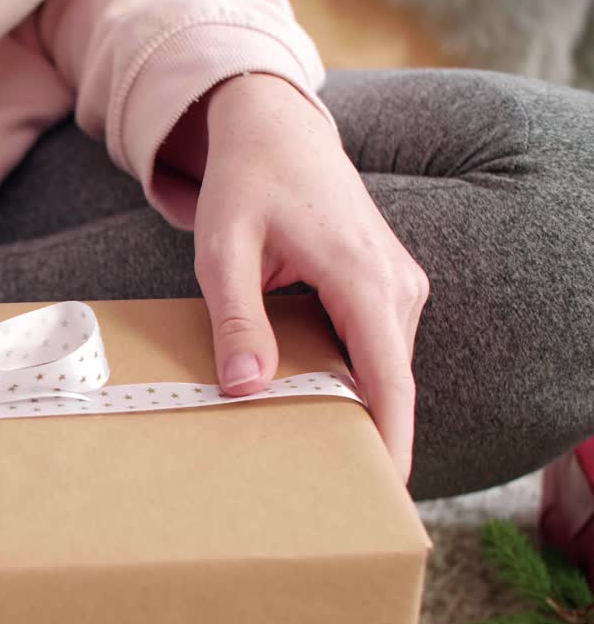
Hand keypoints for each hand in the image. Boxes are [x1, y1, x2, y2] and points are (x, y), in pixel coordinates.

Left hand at [186, 74, 428, 479]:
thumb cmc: (248, 183)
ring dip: (356, 408)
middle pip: (391, 383)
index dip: (390, 441)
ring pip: (384, 368)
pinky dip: (351, 378)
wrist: (276, 130)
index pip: (390, 380)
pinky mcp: (385, 287)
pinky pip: (376, 348)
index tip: (384, 492)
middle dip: (366, 436)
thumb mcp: (224, 250)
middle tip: (327, 492)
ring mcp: (398, 285)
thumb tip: (246, 388)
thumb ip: (236, 319)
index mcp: (363, 277)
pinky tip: (314, 403)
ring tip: (315, 457)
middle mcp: (396, 285)